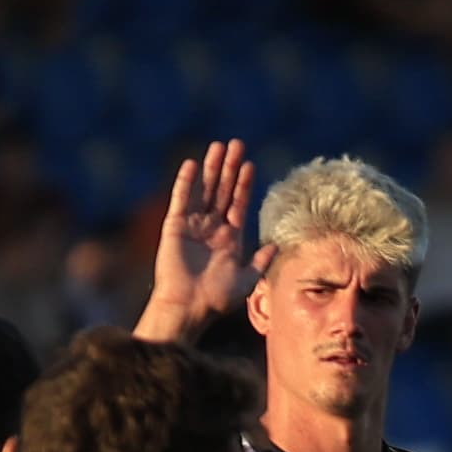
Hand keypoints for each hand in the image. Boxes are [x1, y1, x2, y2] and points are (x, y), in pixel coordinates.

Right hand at [144, 139, 262, 329]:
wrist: (189, 306)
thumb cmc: (217, 299)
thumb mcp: (247, 280)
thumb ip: (261, 261)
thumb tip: (276, 245)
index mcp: (229, 238)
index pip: (238, 203)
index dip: (244, 184)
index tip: (250, 165)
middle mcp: (211, 228)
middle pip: (222, 190)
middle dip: (229, 168)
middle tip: (236, 144)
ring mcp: (193, 225)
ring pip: (204, 190)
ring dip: (211, 168)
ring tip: (218, 147)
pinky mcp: (175, 225)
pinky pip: (181, 199)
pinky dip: (186, 182)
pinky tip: (192, 164)